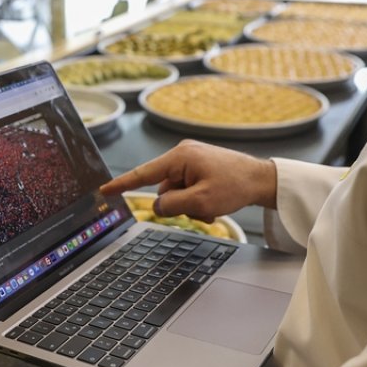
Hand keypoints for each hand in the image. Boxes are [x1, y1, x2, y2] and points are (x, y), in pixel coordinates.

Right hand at [99, 140, 277, 220]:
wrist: (262, 180)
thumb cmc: (235, 186)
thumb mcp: (201, 202)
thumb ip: (172, 205)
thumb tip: (157, 206)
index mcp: (179, 158)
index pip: (143, 174)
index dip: (122, 184)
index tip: (105, 190)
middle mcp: (182, 154)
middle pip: (164, 189)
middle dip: (179, 205)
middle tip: (202, 211)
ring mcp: (191, 159)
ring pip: (176, 192)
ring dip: (190, 206)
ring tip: (211, 209)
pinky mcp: (199, 166)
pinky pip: (187, 188)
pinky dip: (196, 200)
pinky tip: (212, 204)